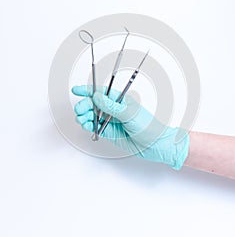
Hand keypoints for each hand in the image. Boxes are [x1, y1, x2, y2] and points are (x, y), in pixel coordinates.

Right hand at [71, 85, 188, 169]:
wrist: (155, 145)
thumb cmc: (149, 127)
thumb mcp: (130, 114)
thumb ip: (111, 106)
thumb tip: (97, 97)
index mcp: (120, 100)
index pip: (101, 92)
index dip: (88, 90)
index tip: (76, 90)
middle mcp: (114, 109)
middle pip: (93, 104)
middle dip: (84, 105)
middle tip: (80, 110)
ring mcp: (111, 121)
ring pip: (92, 115)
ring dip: (84, 116)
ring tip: (83, 120)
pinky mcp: (109, 132)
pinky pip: (95, 127)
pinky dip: (88, 126)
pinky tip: (87, 125)